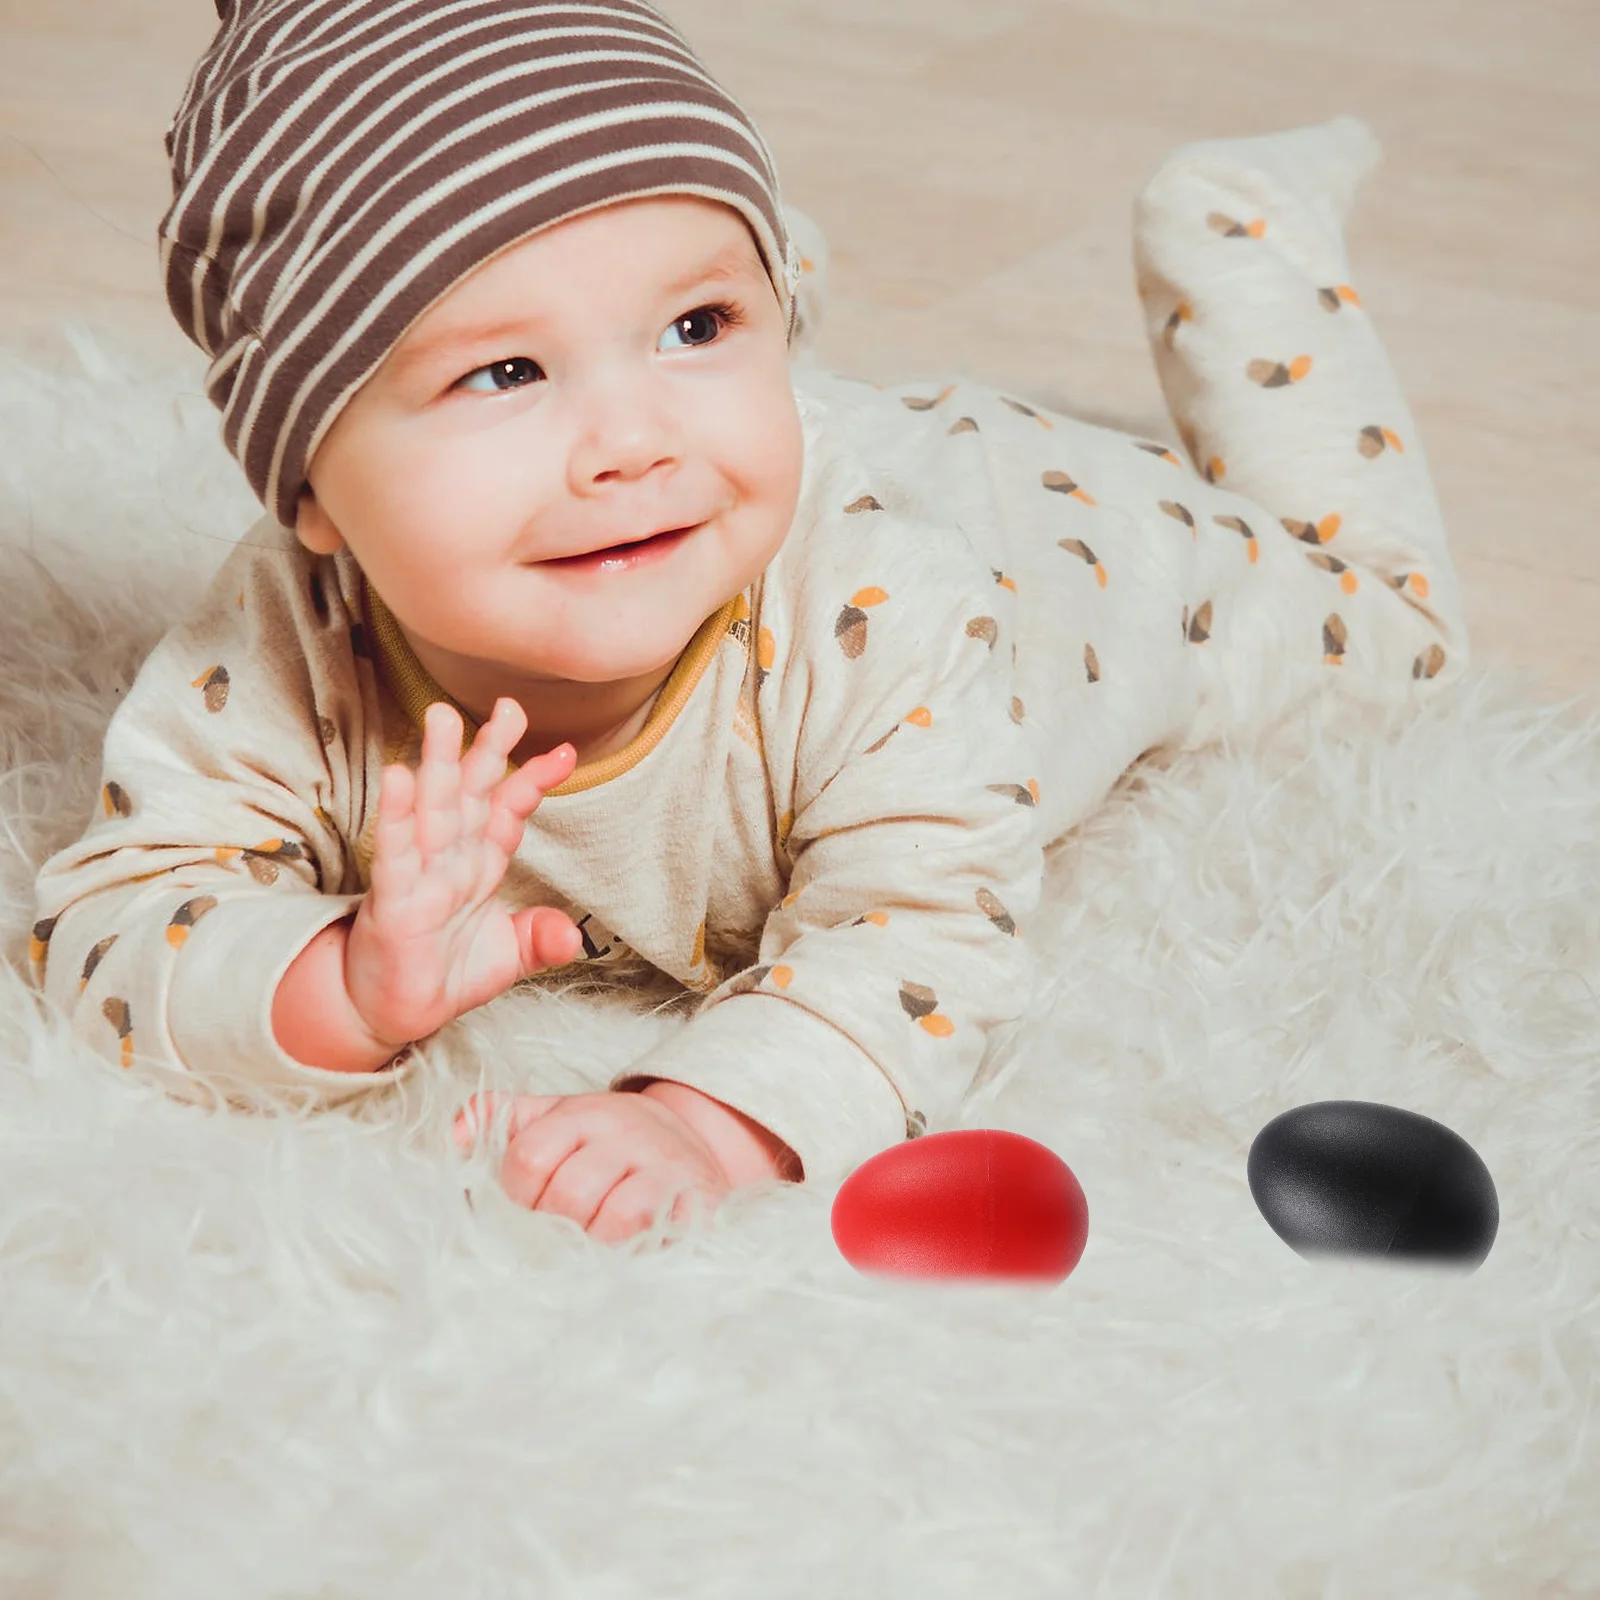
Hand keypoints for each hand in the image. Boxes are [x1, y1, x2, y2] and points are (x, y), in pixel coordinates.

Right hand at [345, 699, 581, 1047]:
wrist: (391, 1015)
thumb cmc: (444, 975)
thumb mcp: (508, 958)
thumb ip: (541, 940)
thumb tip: (573, 935)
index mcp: (480, 864)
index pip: (509, 811)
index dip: (534, 779)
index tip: (566, 752)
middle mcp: (451, 860)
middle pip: (471, 794)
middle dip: (488, 750)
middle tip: (508, 705)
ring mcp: (420, 875)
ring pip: (433, 811)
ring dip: (438, 764)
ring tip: (443, 718)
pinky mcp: (393, 900)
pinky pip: (396, 853)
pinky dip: (397, 816)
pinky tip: (399, 777)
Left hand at [453, 1090, 733, 1244]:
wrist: (694, 1143)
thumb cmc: (609, 1142)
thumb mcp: (556, 1118)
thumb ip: (501, 1120)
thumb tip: (453, 1138)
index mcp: (584, 1113)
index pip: (528, 1157)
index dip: (518, 1194)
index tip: (529, 1205)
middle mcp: (626, 1132)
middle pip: (568, 1194)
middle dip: (555, 1225)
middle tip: (560, 1233)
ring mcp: (666, 1166)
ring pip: (614, 1218)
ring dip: (595, 1242)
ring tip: (591, 1243)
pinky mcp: (698, 1199)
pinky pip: (658, 1234)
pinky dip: (634, 1251)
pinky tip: (626, 1252)